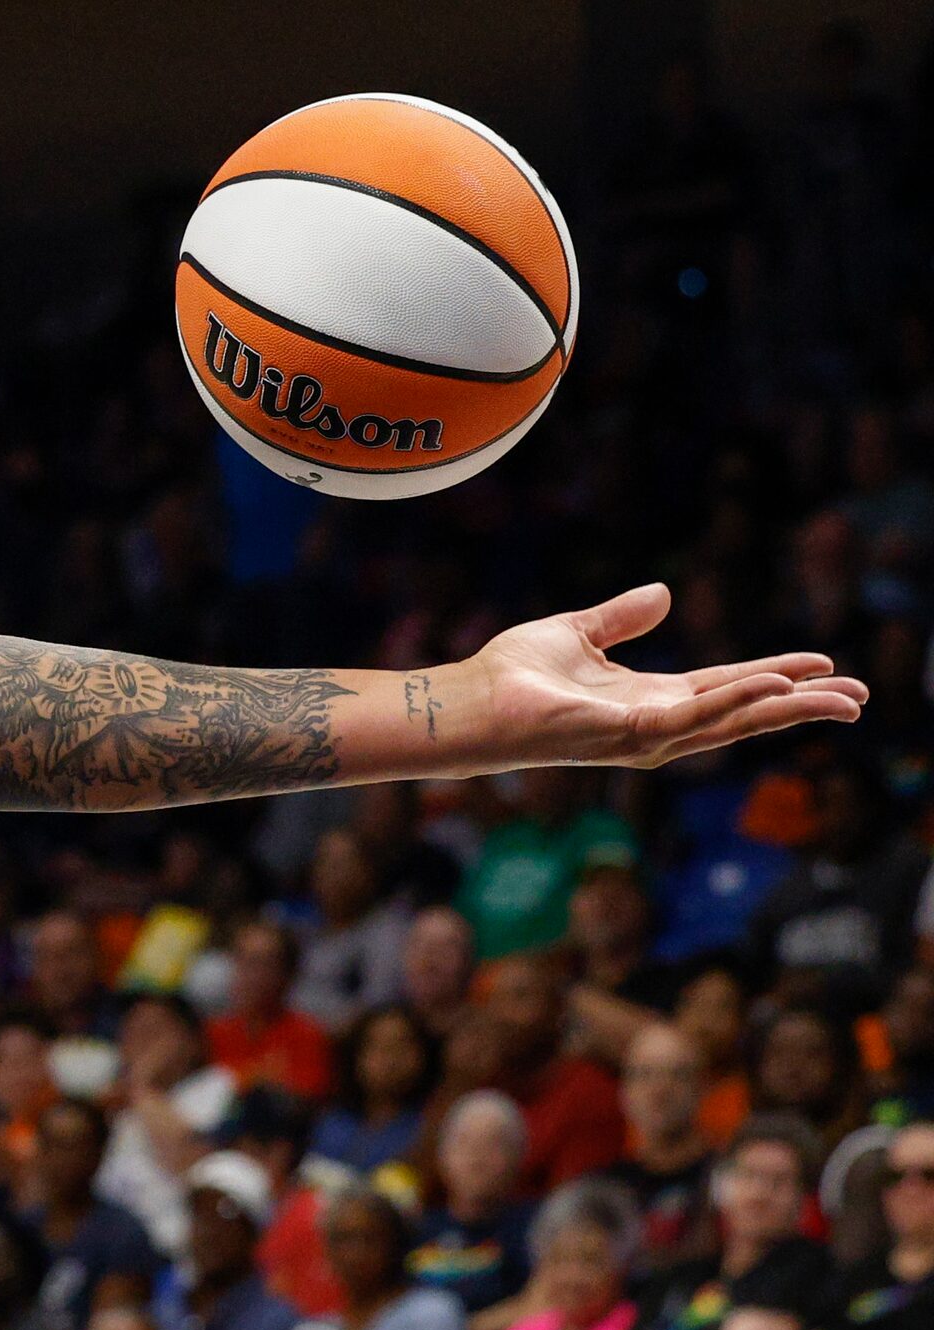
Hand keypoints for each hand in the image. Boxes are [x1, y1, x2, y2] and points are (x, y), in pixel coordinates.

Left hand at [462, 583, 864, 769]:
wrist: (469, 699)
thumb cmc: (510, 675)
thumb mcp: (577, 633)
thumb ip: (621, 617)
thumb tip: (664, 593)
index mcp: (650, 697)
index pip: (728, 687)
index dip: (777, 677)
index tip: (825, 666)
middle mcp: (655, 722)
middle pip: (746, 712)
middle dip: (802, 706)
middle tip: (860, 697)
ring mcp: (645, 735)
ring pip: (733, 721)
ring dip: (787, 709)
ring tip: (841, 697)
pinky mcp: (628, 735)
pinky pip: (695, 718)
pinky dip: (736, 702)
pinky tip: (774, 687)